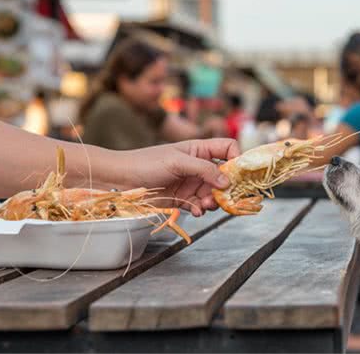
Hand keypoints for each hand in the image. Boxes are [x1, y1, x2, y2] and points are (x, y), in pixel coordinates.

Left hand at [124, 138, 239, 215]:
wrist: (120, 180)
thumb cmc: (146, 163)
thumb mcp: (178, 162)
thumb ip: (204, 170)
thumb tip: (227, 181)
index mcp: (199, 150)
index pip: (227, 149)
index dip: (237, 159)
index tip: (239, 174)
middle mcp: (198, 166)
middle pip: (224, 175)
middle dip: (226, 187)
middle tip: (223, 197)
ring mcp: (191, 183)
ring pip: (214, 193)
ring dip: (214, 201)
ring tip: (205, 205)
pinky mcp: (183, 199)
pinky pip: (200, 205)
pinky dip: (201, 210)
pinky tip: (196, 211)